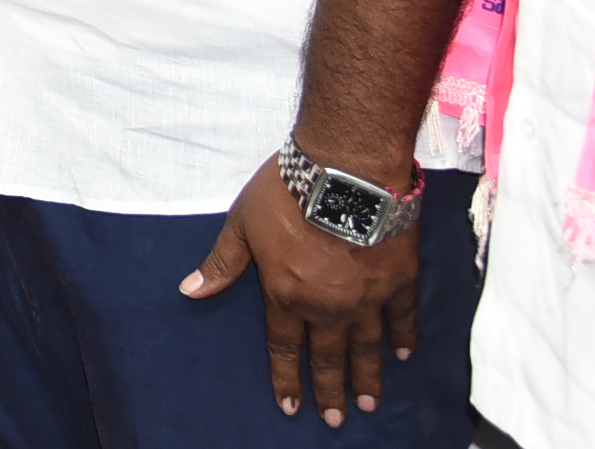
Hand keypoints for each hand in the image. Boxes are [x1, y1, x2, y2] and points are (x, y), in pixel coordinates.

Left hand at [184, 153, 420, 427]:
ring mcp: (366, 297)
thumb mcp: (242, 225)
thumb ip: (222, 263)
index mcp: (286, 294)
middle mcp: (328, 306)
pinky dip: (404, 336)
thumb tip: (190, 291)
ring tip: (368, 403)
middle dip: (329, 390)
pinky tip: (403, 354)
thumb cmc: (286, 194)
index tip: (290, 407)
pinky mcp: (399, 280)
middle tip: (335, 420)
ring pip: (367, 346)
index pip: (285, 346)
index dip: (286, 378)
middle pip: (328, 356)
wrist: (345, 172)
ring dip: (367, 376)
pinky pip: (403, 316)